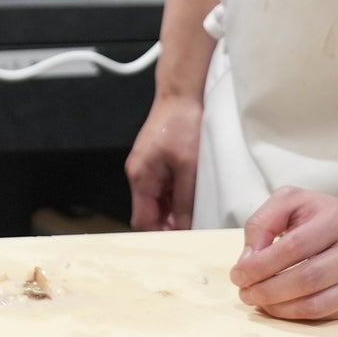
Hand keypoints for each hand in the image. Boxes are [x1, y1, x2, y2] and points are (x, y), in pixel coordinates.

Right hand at [126, 95, 202, 230]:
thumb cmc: (181, 123)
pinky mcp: (158, 160)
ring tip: (198, 211)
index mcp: (140, 177)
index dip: (160, 235)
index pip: (143, 220)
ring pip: (159, 201)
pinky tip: (195, 194)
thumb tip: (184, 228)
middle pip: (150, 212)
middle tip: (195, 231)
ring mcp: (148, 167)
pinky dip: (178, 195)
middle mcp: (139, 174)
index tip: (181, 243)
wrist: (182, 93)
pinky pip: (166, 187)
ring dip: (176, 209)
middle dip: (170, 223)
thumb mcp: (188, 168)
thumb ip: (185, 201)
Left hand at [229, 187, 337, 319]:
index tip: (239, 273)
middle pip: (306, 279)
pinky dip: (300, 314)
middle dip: (267, 290)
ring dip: (281, 308)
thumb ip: (264, 221)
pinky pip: (330, 314)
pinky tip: (283, 306)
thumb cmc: (332, 215)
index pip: (294, 247)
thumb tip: (249, 257)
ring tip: (260, 301)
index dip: (261, 265)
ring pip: (318, 304)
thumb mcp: (294, 201)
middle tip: (245, 292)